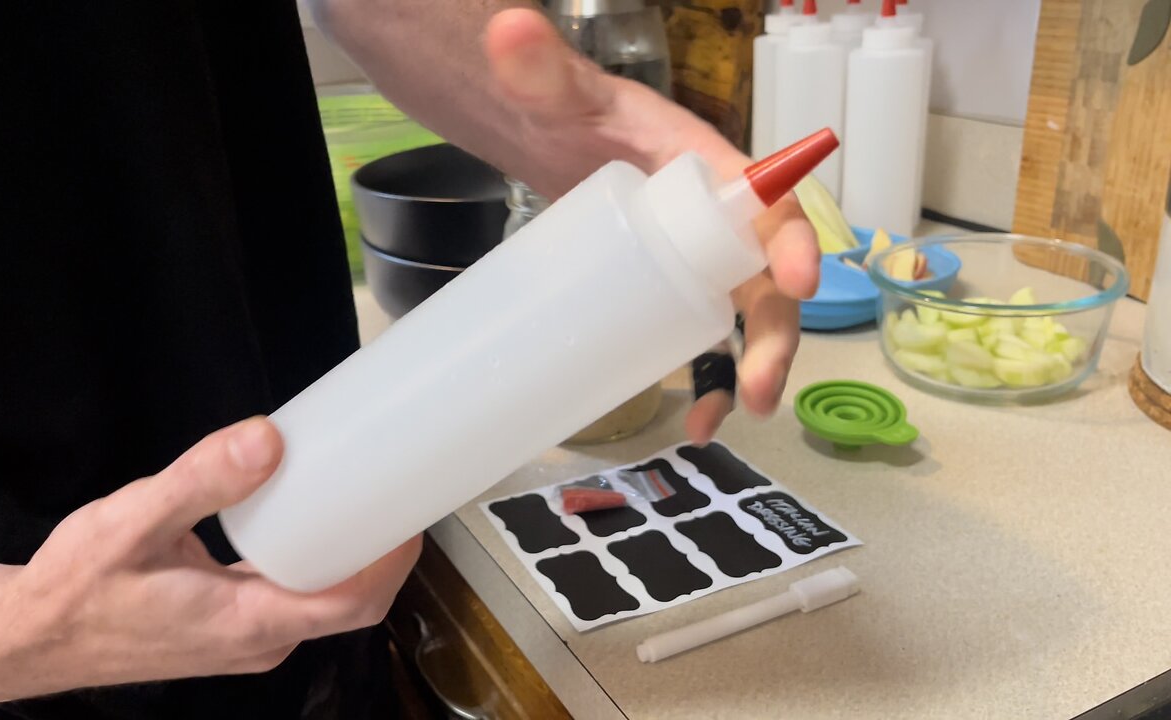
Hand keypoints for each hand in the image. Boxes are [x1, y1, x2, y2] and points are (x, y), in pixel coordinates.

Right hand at [0, 417, 419, 700]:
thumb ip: (201, 481)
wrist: (30, 635)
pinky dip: (310, 560)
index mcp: (248, 623)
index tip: (411, 515)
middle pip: (347, 603)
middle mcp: (258, 640)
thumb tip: (268, 442)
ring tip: (357, 495)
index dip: (392, 562)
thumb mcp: (133, 522)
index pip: (351, 604)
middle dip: (379, 552)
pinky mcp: (231, 627)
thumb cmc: (75, 589)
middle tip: (391, 491)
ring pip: (319, 599)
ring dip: (345, 554)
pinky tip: (303, 518)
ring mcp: (246, 639)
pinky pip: (291, 596)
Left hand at [483, 9, 818, 439]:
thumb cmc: (570, 112)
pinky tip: (693, 422)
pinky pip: (703, 340)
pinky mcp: (671, 291)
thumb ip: (539, 68)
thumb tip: (507, 31)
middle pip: (766, 279)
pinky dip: (707, 382)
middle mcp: (718, 220)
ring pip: (744, 319)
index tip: (799, 282)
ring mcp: (698, 262)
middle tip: (758, 389)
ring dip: (747, 371)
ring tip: (724, 420)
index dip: (791, 240)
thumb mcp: (559, 94)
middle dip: (773, 335)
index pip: (767, 202)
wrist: (551, 137)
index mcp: (710, 168)